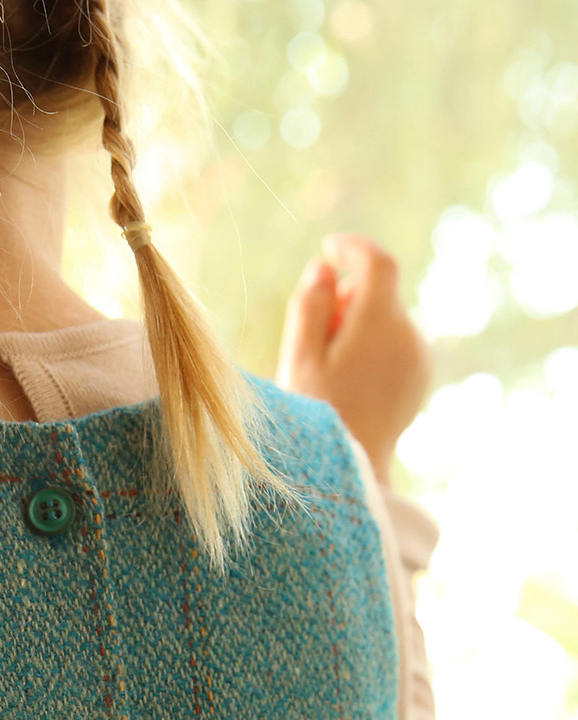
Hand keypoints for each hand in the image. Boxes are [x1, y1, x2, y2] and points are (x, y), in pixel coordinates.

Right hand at [277, 232, 432, 484]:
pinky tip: (348, 379)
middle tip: (314, 329)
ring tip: (328, 363)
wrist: (352, 471)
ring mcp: (419, 357)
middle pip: (380, 292)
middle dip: (348, 297)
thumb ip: (312, 306)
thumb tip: (323, 269)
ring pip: (388, 318)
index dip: (352, 248)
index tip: (328, 250)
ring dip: (359, 323)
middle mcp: (408, 335)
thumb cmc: (316, 415)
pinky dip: (372, 344)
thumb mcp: (300, 357)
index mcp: (379, 324)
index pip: (377, 262)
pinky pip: (395, 343)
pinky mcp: (419, 376)